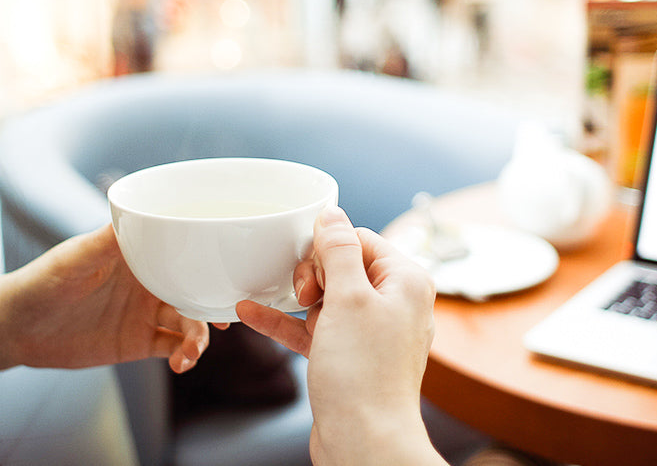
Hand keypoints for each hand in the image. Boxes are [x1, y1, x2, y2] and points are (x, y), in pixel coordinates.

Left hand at [0, 224, 212, 374]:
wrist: (18, 328)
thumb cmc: (43, 281)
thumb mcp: (75, 258)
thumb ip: (107, 240)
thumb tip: (141, 215)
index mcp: (142, 257)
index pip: (185, 254)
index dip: (210, 263)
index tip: (229, 273)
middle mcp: (150, 283)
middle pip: (196, 290)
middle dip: (214, 305)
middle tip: (228, 320)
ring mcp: (147, 313)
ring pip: (189, 322)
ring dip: (199, 336)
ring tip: (192, 351)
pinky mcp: (139, 342)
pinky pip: (172, 348)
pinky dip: (183, 356)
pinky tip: (181, 364)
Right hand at [233, 206, 445, 465]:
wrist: (364, 443)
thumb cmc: (364, 373)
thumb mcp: (348, 298)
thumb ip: (339, 250)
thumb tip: (332, 214)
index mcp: (405, 282)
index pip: (362, 240)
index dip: (329, 248)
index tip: (308, 265)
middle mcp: (393, 304)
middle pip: (343, 266)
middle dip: (314, 275)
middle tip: (304, 295)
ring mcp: (370, 332)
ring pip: (327, 298)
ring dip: (297, 299)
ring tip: (275, 299)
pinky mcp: (349, 356)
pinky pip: (315, 328)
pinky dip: (288, 322)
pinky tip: (250, 312)